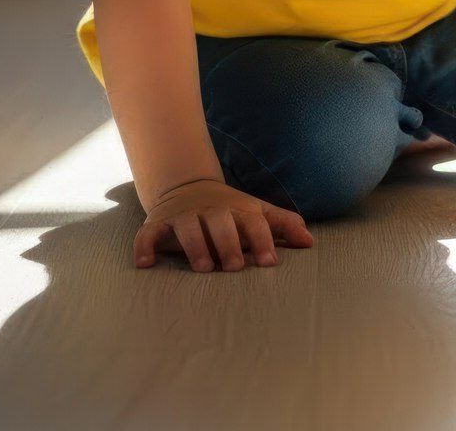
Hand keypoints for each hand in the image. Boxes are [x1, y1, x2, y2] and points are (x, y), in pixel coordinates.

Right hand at [134, 176, 314, 270]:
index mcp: (238, 209)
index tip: (270, 262)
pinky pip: (148, 233)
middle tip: (234, 268)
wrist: (187, 187)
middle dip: (228, 244)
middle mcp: (211, 210)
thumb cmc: (231, 210)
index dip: (263, 240)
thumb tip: (310, 242)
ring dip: (194, 246)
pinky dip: (144, 246)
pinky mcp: (158, 222)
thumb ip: (283, 225)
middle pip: (220, 223)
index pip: (254, 222)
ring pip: (187, 227)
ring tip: (203, 268)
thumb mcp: (257, 212)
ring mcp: (184, 215)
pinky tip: (145, 263)